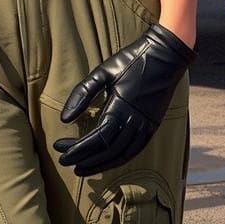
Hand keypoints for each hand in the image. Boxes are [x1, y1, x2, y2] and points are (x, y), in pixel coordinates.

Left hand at [52, 23, 194, 175]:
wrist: (165, 55)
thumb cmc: (132, 60)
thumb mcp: (103, 71)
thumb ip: (82, 94)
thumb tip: (64, 118)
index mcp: (121, 108)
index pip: (96, 138)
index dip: (77, 148)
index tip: (59, 149)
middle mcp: (135, 122)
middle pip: (107, 151)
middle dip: (84, 159)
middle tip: (65, 161)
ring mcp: (146, 127)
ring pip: (121, 156)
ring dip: (100, 164)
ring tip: (82, 168)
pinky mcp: (152, 127)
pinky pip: (134, 151)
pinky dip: (118, 159)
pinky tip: (106, 160)